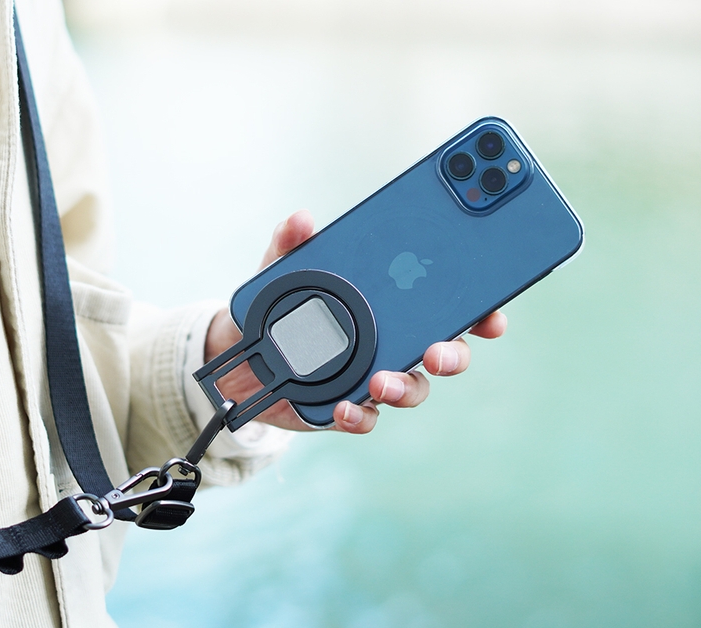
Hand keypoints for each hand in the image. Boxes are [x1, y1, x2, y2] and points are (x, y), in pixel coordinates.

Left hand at [204, 210, 507, 433]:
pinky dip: (359, 415)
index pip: (449, 307)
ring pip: (410, 388)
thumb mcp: (283, 270)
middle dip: (451, 355)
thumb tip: (301, 219)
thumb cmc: (281, 307)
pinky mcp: (347, 405)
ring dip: (404, 387)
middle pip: (443, 353)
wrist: (244, 357)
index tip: (492, 316)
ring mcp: (374, 377)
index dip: (480, 313)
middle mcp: (394, 344)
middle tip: (436, 353)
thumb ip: (293, 243)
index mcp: (395, 307)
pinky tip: (345, 406)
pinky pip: (364, 417)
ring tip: (381, 383)